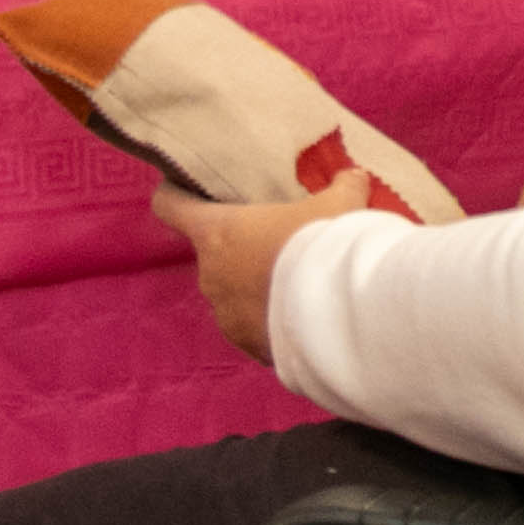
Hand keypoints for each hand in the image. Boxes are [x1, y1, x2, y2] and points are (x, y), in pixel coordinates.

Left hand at [152, 171, 372, 360]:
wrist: (344, 315)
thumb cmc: (325, 244)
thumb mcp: (341, 203)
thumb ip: (343, 185)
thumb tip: (353, 176)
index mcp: (217, 232)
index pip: (170, 206)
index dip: (176, 194)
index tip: (189, 190)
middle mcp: (211, 276)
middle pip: (213, 251)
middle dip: (240, 246)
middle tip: (278, 239)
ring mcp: (227, 317)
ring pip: (235, 294)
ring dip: (257, 287)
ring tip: (299, 283)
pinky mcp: (251, 348)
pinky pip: (255, 328)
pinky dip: (274, 321)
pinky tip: (306, 316)